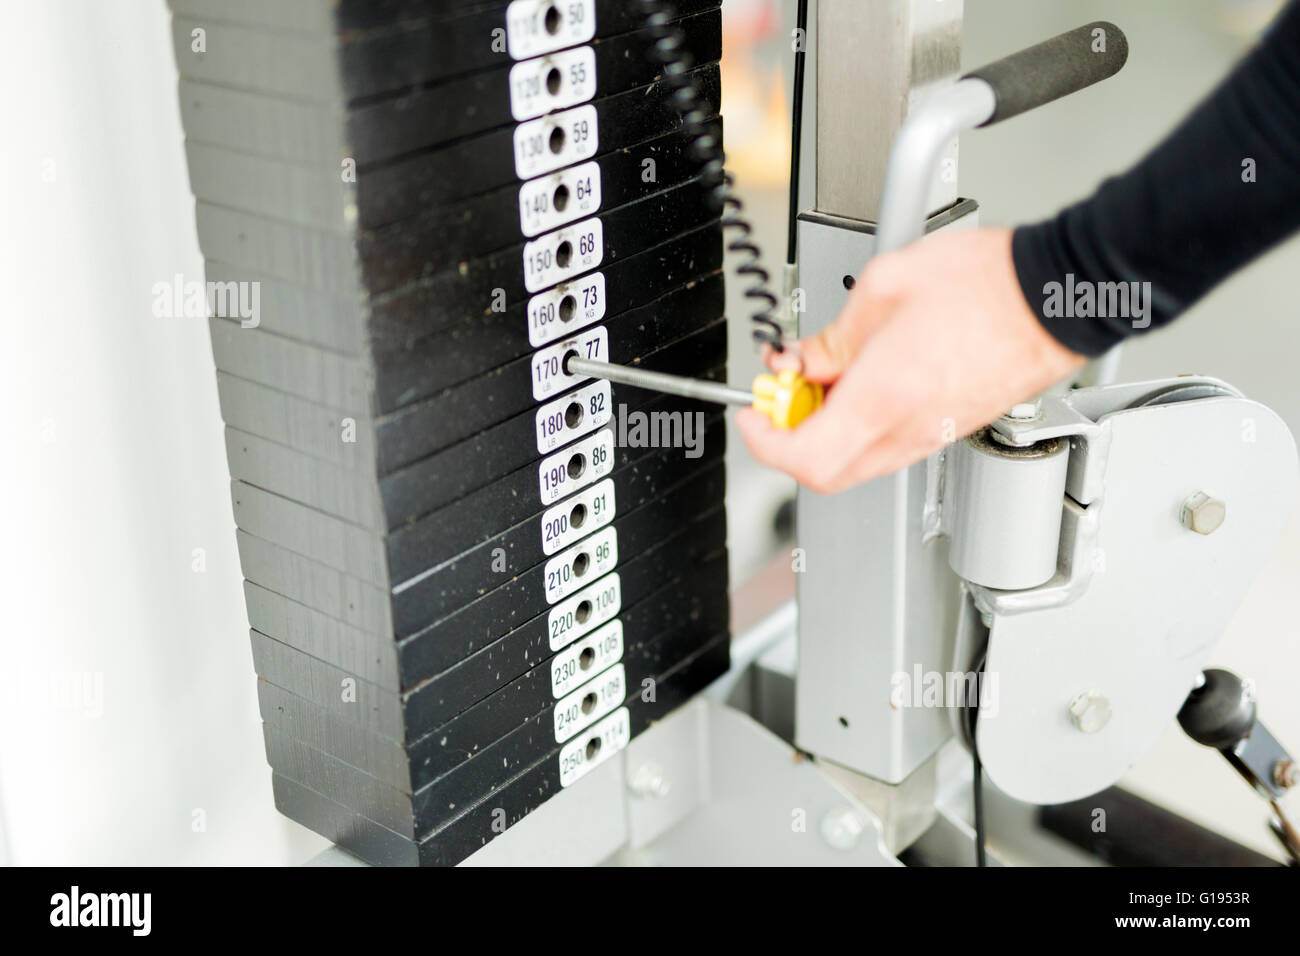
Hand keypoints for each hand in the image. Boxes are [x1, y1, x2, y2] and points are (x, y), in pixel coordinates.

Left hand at [736, 227, 1086, 493]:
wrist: (1053, 296)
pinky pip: (885, 447)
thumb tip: (800, 361)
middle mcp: (906, 429)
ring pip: (854, 464)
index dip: (765, 443)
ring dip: (824, 433)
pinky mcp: (945, 430)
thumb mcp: (885, 286)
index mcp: (883, 395)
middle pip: (824, 473)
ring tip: (824, 380)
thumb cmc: (987, 283)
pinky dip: (857, 427)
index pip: (804, 458)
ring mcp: (929, 436)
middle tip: (785, 394)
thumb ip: (831, 334)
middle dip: (789, 439)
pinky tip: (861, 382)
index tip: (754, 413)